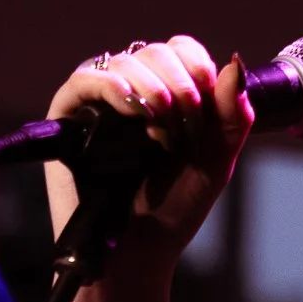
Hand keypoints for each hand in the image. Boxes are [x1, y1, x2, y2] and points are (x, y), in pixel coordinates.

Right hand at [43, 36, 252, 258]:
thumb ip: (233, 115)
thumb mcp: (216, 160)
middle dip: (178, 83)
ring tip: (162, 126)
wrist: (138, 250)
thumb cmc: (175, 208)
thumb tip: (234, 62)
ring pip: (124, 62)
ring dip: (151, 88)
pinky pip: (85, 79)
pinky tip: (132, 107)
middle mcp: (132, 93)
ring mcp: (100, 103)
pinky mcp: (68, 117)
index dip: (196, 66)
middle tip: (187, 122)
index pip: (181, 51)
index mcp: (168, 95)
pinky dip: (111, 86)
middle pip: (154, 53)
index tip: (206, 100)